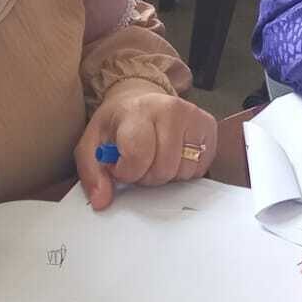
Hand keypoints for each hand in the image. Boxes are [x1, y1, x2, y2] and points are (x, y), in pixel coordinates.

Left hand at [74, 81, 217, 209]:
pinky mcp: (209, 126)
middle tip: (139, 163)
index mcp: (138, 111)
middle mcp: (171, 109)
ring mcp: (194, 116)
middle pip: (164, 169)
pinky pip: (199, 169)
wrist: (140, 100)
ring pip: (183, 172)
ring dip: (166, 175)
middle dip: (147, 176)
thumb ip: (91, 172)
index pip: (138, 155)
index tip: (120, 166)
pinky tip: (172, 156)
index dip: (127, 171)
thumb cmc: (118, 123)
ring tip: (155, 158)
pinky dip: (184, 171)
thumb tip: (101, 201)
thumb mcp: (93, 143)